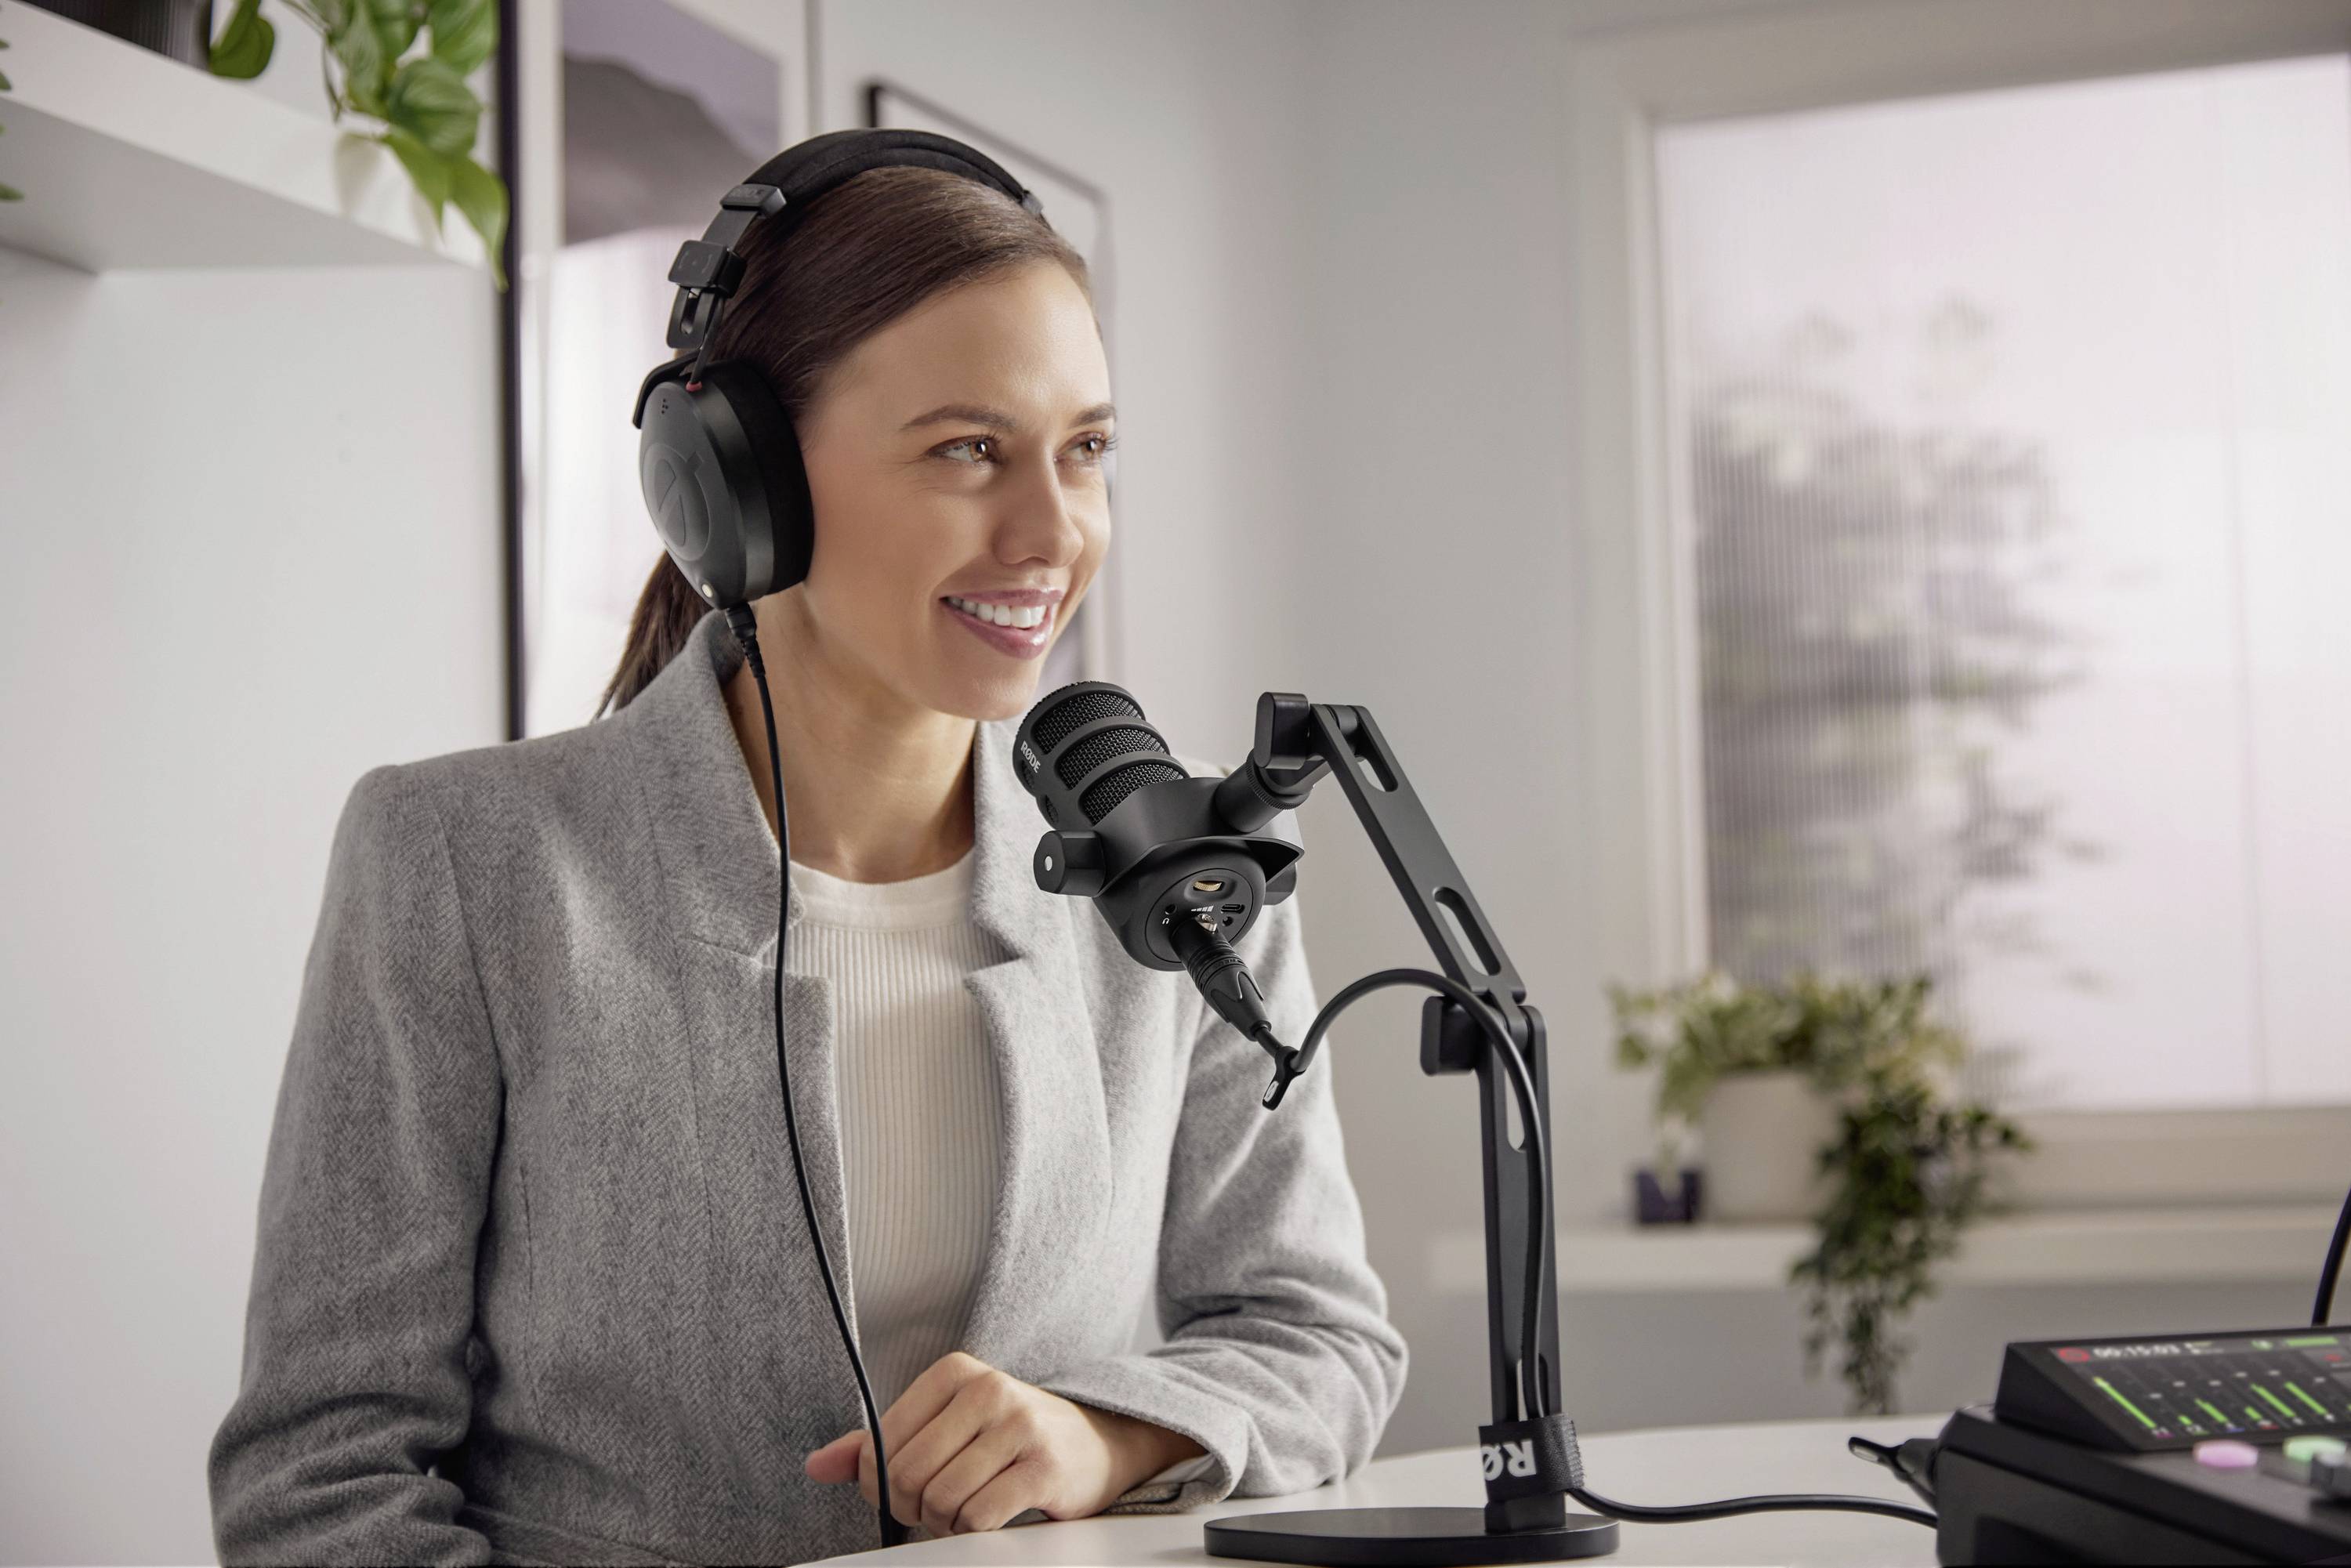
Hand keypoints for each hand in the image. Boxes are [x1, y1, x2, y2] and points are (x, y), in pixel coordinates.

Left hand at [803, 1351, 1205, 1535]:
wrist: (1099, 1444)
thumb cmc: (1012, 1436)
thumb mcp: (945, 1424)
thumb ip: (879, 1442)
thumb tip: (816, 1465)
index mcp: (955, 1372)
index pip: (882, 1442)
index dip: (879, 1482)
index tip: (902, 1488)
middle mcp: (988, 1389)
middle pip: (907, 1474)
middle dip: (911, 1507)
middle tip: (933, 1508)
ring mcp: (1019, 1426)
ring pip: (941, 1499)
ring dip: (944, 1522)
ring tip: (964, 1511)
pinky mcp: (1044, 1468)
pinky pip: (978, 1517)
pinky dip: (972, 1531)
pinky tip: (988, 1516)